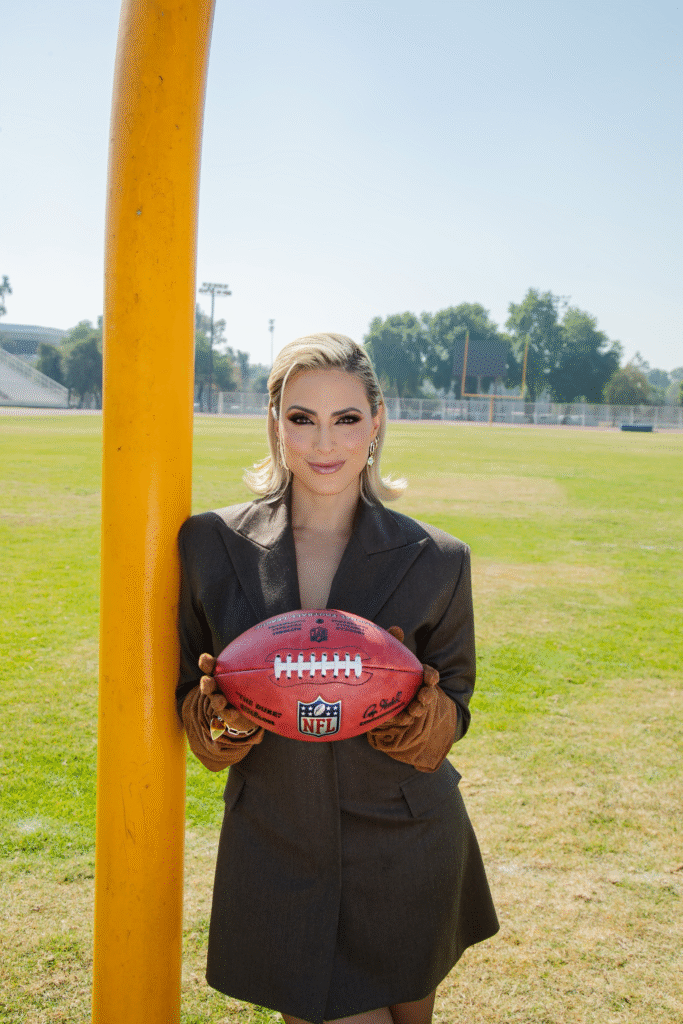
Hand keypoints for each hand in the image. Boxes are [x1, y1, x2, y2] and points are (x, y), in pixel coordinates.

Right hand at [198, 652, 257, 739]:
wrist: (255, 708)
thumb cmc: (253, 683)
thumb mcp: (255, 671)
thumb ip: (260, 660)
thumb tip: (278, 645)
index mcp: (222, 673)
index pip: (211, 666)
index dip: (206, 662)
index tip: (204, 658)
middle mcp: (219, 687)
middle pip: (208, 684)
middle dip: (206, 683)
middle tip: (207, 681)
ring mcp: (222, 701)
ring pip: (215, 700)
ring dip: (216, 700)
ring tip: (221, 700)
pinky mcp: (228, 715)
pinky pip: (228, 715)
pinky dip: (230, 713)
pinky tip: (234, 713)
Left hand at [366, 628, 457, 771]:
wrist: (371, 691)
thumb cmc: (386, 669)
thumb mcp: (390, 656)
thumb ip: (394, 642)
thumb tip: (397, 628)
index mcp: (417, 676)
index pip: (429, 676)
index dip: (431, 676)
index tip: (430, 677)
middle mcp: (416, 691)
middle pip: (428, 694)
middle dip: (429, 694)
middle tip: (425, 694)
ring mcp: (409, 705)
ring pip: (418, 708)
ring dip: (419, 708)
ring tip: (415, 708)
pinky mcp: (398, 717)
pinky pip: (403, 719)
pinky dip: (403, 718)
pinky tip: (399, 716)